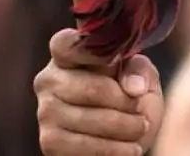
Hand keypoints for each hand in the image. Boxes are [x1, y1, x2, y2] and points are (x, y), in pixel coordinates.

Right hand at [34, 28, 162, 155]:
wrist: (124, 133)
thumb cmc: (129, 93)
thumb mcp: (140, 74)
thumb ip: (138, 70)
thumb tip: (133, 87)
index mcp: (67, 54)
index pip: (66, 44)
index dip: (90, 51)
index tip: (117, 60)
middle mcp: (49, 79)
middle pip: (91, 89)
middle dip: (125, 103)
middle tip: (143, 110)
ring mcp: (46, 111)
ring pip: (90, 119)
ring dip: (124, 128)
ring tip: (141, 128)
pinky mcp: (49, 141)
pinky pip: (84, 147)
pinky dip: (114, 149)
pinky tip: (131, 148)